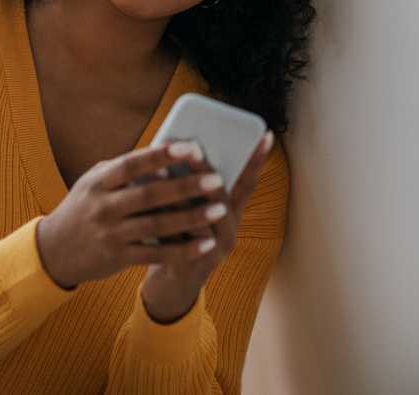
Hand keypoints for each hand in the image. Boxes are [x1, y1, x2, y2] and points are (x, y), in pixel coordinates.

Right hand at [34, 138, 237, 289]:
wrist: (53, 250)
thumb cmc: (83, 207)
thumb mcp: (94, 182)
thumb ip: (124, 169)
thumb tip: (166, 152)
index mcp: (99, 182)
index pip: (132, 164)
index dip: (161, 155)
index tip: (190, 147)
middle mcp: (103, 206)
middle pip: (150, 195)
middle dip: (186, 186)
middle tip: (216, 179)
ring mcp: (111, 233)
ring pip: (157, 225)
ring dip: (191, 217)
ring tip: (218, 209)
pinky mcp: (118, 258)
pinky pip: (155, 254)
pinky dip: (182, 249)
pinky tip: (204, 244)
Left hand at [139, 129, 274, 323]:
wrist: (172, 282)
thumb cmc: (180, 237)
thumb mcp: (190, 209)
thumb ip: (190, 186)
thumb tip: (174, 146)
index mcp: (230, 213)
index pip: (247, 182)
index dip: (257, 160)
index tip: (264, 135)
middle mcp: (229, 230)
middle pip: (224, 197)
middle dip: (208, 172)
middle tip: (196, 150)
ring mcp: (216, 248)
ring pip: (205, 216)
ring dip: (187, 192)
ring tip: (168, 169)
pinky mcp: (197, 263)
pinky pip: (186, 238)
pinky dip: (170, 219)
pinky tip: (153, 206)